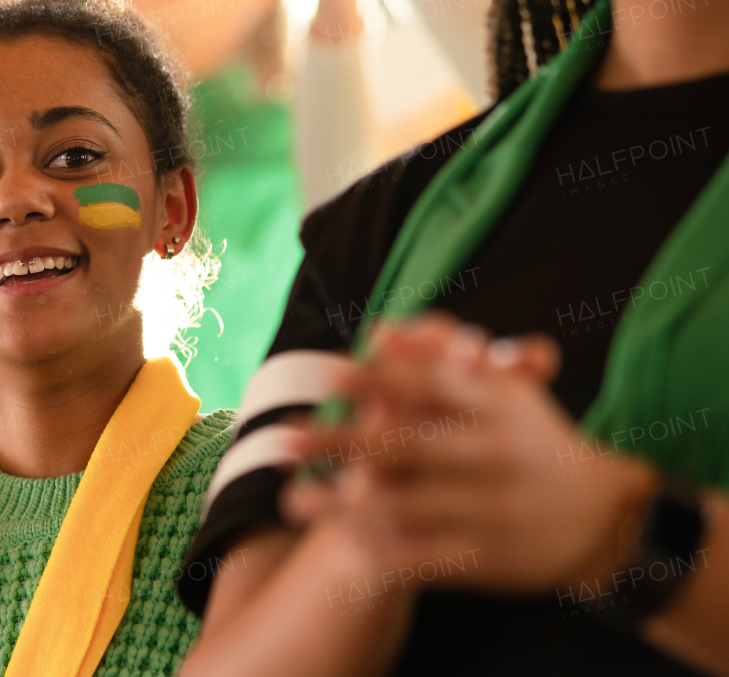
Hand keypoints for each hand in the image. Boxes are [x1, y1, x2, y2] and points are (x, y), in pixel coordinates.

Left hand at [282, 315, 657, 594]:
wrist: (602, 519)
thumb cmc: (531, 440)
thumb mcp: (500, 392)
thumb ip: (438, 360)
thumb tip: (376, 330)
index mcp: (502, 407)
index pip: (431, 385)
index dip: (376, 379)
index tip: (328, 376)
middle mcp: (500, 456)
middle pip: (408, 446)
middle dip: (341, 443)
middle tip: (287, 440)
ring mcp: (496, 511)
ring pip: (407, 507)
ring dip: (342, 504)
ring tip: (292, 499)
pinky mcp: (491, 559)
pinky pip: (425, 556)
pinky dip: (378, 549)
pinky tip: (338, 540)